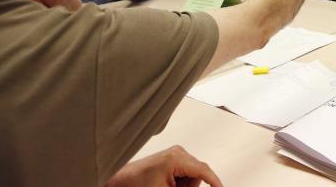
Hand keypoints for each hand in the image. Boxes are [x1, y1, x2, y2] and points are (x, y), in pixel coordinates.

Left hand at [105, 145, 222, 186]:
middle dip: (189, 186)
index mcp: (177, 157)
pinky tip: (167, 184)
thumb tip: (204, 186)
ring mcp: (174, 154)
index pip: (203, 170)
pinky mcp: (171, 159)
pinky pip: (185, 173)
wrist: (120, 182)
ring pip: (192, 174)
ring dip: (183, 185)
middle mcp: (178, 152)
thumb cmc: (137, 185)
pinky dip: (179, 182)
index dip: (214, 182)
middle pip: (198, 174)